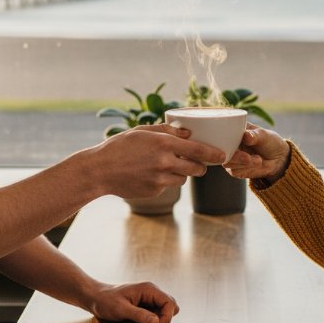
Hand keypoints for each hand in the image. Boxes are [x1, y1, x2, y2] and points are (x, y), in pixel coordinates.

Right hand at [86, 123, 223, 198]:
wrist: (100, 171)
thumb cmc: (120, 147)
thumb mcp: (142, 131)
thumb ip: (167, 131)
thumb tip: (189, 133)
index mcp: (164, 144)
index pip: (199, 150)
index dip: (214, 154)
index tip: (223, 155)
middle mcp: (165, 162)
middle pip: (197, 168)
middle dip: (199, 166)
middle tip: (195, 162)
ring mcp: (160, 179)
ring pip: (183, 178)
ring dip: (180, 172)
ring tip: (164, 166)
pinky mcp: (155, 192)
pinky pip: (168, 186)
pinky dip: (164, 180)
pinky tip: (148, 174)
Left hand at [87, 281, 179, 322]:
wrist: (95, 297)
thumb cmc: (105, 300)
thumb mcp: (121, 309)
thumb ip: (140, 315)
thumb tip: (156, 321)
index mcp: (148, 289)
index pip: (169, 302)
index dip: (167, 317)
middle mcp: (151, 291)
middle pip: (170, 305)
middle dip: (165, 318)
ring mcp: (148, 297)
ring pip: (164, 309)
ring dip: (160, 319)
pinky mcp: (144, 303)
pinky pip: (156, 312)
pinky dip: (153, 319)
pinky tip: (143, 322)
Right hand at [223, 124, 290, 181]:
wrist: (278, 158)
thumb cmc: (269, 141)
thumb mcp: (264, 135)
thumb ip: (254, 135)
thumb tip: (246, 136)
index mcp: (232, 131)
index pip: (220, 132)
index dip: (222, 137)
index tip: (236, 140)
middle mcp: (228, 144)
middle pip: (220, 150)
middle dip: (234, 155)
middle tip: (248, 157)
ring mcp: (230, 157)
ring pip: (226, 162)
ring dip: (242, 162)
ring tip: (258, 159)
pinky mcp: (234, 169)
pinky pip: (233, 170)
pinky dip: (245, 168)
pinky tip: (256, 163)